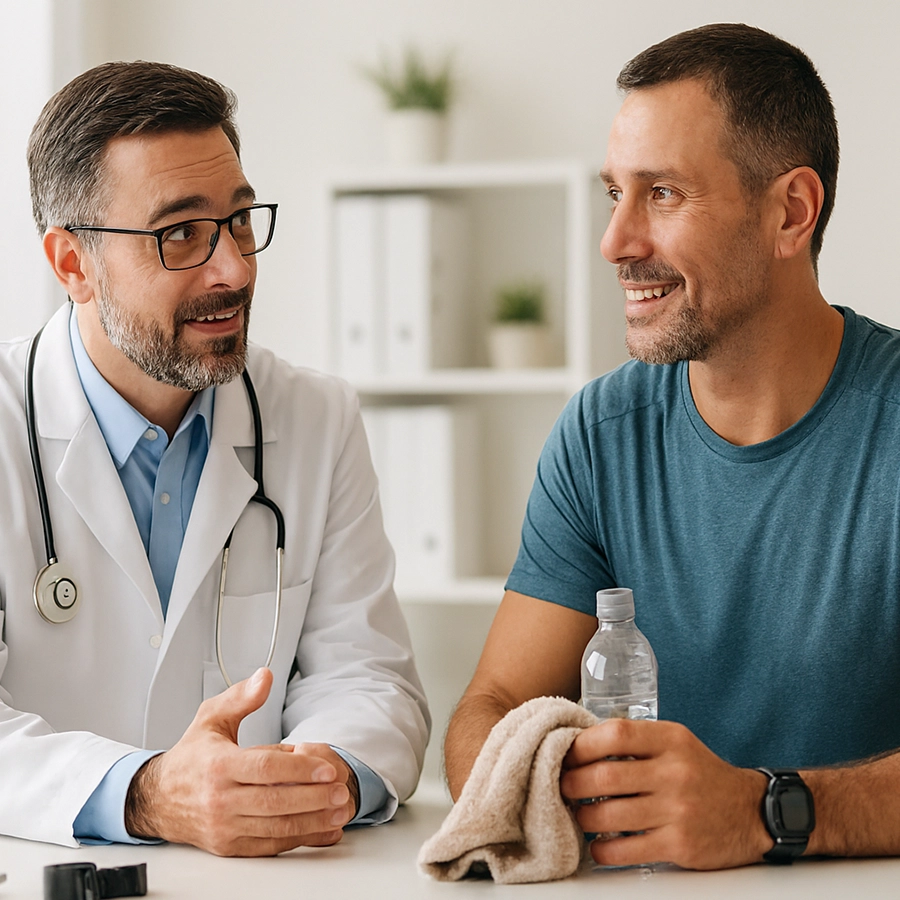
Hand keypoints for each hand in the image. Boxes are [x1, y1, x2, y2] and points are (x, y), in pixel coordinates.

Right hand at [125, 667, 357, 855]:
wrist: (156, 800)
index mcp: (218, 766)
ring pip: (275, 827)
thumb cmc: (191, 757)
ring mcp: (224, 826)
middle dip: (313, 797)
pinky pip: (269, 845)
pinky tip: (323, 829)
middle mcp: (220, 800)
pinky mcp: (229, 846)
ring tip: (339, 809)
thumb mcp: (211, 718)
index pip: (264, 767)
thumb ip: (241, 697)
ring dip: (312, 821)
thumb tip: (265, 677)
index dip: (298, 767)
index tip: (326, 767)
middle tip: (341, 790)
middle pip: (274, 801)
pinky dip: (299, 839)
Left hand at [560, 718, 771, 869]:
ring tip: (579, 815)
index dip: (582, 744)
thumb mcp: (676, 742)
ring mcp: (677, 810)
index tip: (566, 753)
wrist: (752, 812)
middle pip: (604, 776)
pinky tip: (599, 845)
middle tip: (562, 787)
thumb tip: (581, 744)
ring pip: (609, 816)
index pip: (616, 733)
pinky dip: (603, 850)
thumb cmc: (702, 774)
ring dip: (583, 818)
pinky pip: (626, 850)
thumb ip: (637, 741)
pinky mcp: (680, 845)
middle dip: (572, 784)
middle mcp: (674, 772)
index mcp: (671, 740)